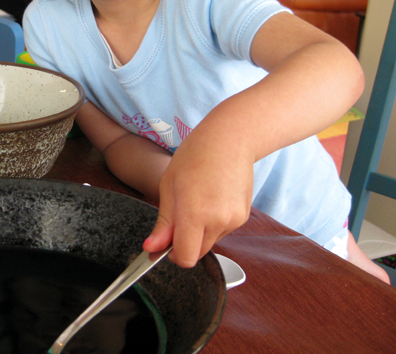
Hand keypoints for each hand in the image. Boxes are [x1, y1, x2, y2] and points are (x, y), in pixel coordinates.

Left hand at [142, 128, 253, 267]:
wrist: (230, 139)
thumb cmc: (195, 156)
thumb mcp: (168, 186)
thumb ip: (163, 223)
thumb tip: (151, 249)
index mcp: (195, 214)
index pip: (186, 258)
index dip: (173, 254)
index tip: (167, 242)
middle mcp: (218, 222)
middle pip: (198, 252)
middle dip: (185, 242)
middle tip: (180, 213)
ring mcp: (234, 220)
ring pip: (210, 241)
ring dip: (200, 232)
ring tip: (198, 199)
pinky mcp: (243, 216)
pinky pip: (223, 231)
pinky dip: (214, 223)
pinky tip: (212, 198)